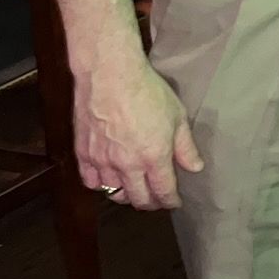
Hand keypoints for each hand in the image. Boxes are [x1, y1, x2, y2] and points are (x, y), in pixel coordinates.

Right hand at [74, 53, 201, 209]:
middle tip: (156, 200)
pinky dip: (100, 185)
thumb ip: (185, 146)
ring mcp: (103, 161)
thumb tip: (195, 167)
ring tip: (133, 191)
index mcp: (154, 156)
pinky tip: (108, 179)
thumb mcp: (177, 116)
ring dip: (125, 195)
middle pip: (138, 198)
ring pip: (113, 193)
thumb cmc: (148, 91)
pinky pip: (90, 181)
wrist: (110, 76)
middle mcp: (128, 165)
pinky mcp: (84, 154)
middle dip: (150, 203)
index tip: (174, 202)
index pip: (163, 191)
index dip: (170, 201)